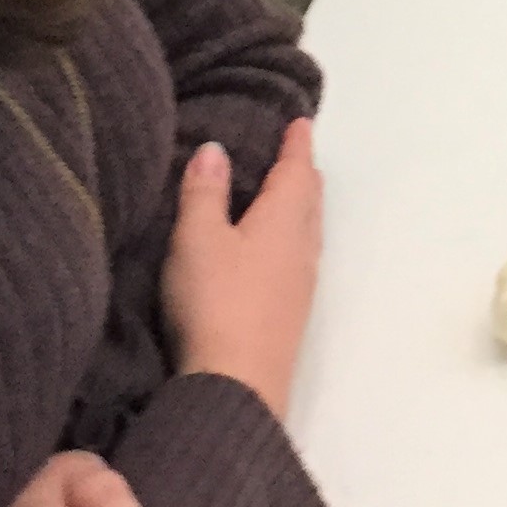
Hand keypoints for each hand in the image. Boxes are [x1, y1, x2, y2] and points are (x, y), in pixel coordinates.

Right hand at [160, 118, 322, 419]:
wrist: (238, 384)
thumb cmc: (216, 302)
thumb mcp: (198, 240)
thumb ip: (205, 194)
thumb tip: (217, 150)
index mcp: (284, 221)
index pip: (296, 171)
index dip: (297, 144)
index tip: (301, 122)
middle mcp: (302, 247)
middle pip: (308, 199)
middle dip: (302, 173)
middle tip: (294, 153)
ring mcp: (301, 283)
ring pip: (307, 229)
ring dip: (300, 205)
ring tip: (286, 193)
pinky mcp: (292, 312)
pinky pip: (298, 255)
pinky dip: (291, 234)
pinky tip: (277, 248)